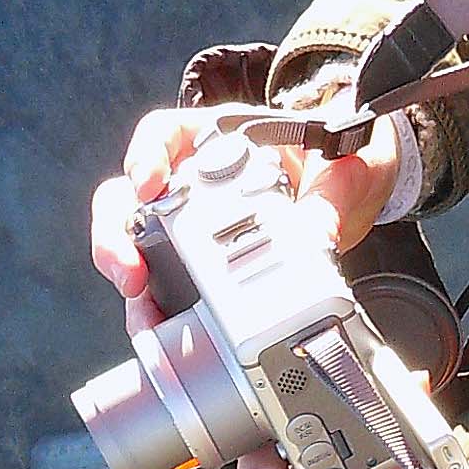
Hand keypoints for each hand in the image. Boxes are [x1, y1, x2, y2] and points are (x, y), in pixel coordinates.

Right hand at [88, 103, 408, 305]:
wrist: (352, 196)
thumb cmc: (335, 167)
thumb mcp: (343, 172)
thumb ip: (331, 193)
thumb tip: (317, 231)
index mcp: (221, 140)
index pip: (165, 135)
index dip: (146, 155)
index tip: (147, 184)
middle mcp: (193, 180)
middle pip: (127, 197)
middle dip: (116, 235)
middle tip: (130, 270)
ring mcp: (188, 224)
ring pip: (132, 245)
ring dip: (128, 279)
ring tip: (143, 313)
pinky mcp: (196, 267)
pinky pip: (160, 285)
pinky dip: (155, 309)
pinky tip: (161, 332)